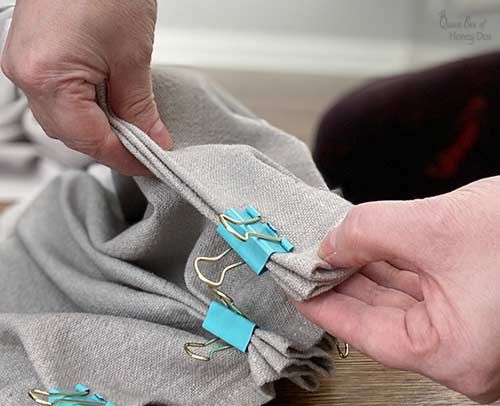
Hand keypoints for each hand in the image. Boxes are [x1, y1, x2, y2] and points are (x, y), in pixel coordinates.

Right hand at [1, 0, 171, 174]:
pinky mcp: (30, 56)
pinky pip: (56, 99)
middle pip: (72, 135)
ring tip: (131, 127)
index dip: (126, 158)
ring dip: (97, 129)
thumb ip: (140, 107)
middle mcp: (25, 75)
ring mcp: (23, 64)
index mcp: (48, 77)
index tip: (152, 163)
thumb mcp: (132, 55)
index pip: (91, 140)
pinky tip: (107, 106)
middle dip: (111, 146)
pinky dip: (84, 109)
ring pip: (62, 120)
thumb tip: (153, 140)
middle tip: (146, 148)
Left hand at [294, 176, 499, 402]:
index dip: (322, 305)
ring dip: (363, 272)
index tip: (294, 287)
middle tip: (305, 262)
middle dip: (339, 284)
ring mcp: (471, 329)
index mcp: (453, 353)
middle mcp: (462, 349)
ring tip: (328, 250)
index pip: (364, 332)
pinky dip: (389, 267)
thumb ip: (370, 232)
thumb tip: (330, 242)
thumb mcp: (436, 227)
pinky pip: (420, 288)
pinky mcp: (477, 304)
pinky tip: (363, 249)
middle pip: (378, 316)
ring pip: (398, 300)